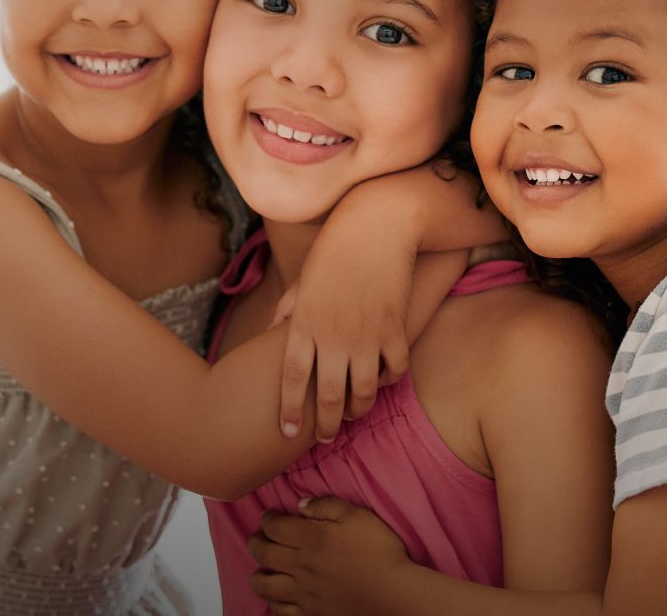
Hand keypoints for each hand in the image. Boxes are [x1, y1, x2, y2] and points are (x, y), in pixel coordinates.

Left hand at [248, 497, 412, 615]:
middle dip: (255, 541)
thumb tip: (301, 505)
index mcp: (310, 539)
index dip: (267, 519)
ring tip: (260, 570)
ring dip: (257, 576)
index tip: (268, 516)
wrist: (392, 593)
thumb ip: (326, 506)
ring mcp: (303, 593)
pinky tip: (277, 599)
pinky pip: (280, 611)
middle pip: (263, 553)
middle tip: (256, 537)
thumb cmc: (379, 552)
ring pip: (264, 586)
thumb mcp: (357, 516)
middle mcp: (300, 566)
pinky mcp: (311, 614)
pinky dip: (273, 604)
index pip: (275, 527)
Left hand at [272, 249, 412, 443]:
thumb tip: (272, 330)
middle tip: (325, 439)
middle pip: (327, 397)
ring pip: (363, 393)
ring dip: (358, 410)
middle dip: (325, 425)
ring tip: (353, 415)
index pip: (292, 379)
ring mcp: (365, 336)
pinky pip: (393, 370)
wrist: (376, 226)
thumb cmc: (335, 250)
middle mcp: (332, 336)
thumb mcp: (303, 280)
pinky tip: (381, 381)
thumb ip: (287, 310)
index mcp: (304, 325)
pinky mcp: (394, 330)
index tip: (288, 432)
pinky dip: (388, 381)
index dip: (289, 410)